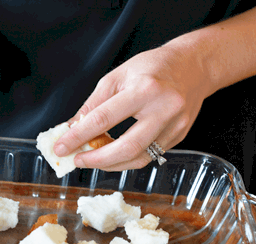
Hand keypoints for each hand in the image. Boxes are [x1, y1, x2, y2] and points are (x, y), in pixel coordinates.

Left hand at [54, 43, 213, 170]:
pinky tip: (112, 157)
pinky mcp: (179, 137)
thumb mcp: (117, 76)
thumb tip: (72, 128)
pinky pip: (149, 156)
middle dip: (96, 159)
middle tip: (77, 160)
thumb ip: (94, 104)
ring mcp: (174, 126)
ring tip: (92, 160)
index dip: (78, 136)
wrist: (194, 66)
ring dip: (110, 164)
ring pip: (138, 158)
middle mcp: (163, 109)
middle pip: (126, 147)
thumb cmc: (153, 67)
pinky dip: (126, 160)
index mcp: (144, 89)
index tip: (61, 147)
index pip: (103, 119)